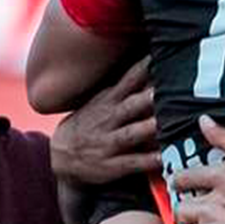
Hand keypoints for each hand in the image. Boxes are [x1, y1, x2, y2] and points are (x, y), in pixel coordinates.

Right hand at [50, 57, 159, 183]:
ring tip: (164, 124)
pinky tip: (163, 159)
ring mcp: (108, 143)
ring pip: (131, 134)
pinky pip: (132, 163)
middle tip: (165, 90)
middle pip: (130, 106)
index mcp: (109, 100)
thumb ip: (128, 85)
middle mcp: (109, 119)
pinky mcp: (111, 166)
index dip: (143, 68)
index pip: (129, 80)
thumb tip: (155, 63)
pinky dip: (147, 161)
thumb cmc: (90, 123)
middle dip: (146, 98)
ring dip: (147, 128)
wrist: (59, 155)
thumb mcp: (102, 100)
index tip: (160, 57)